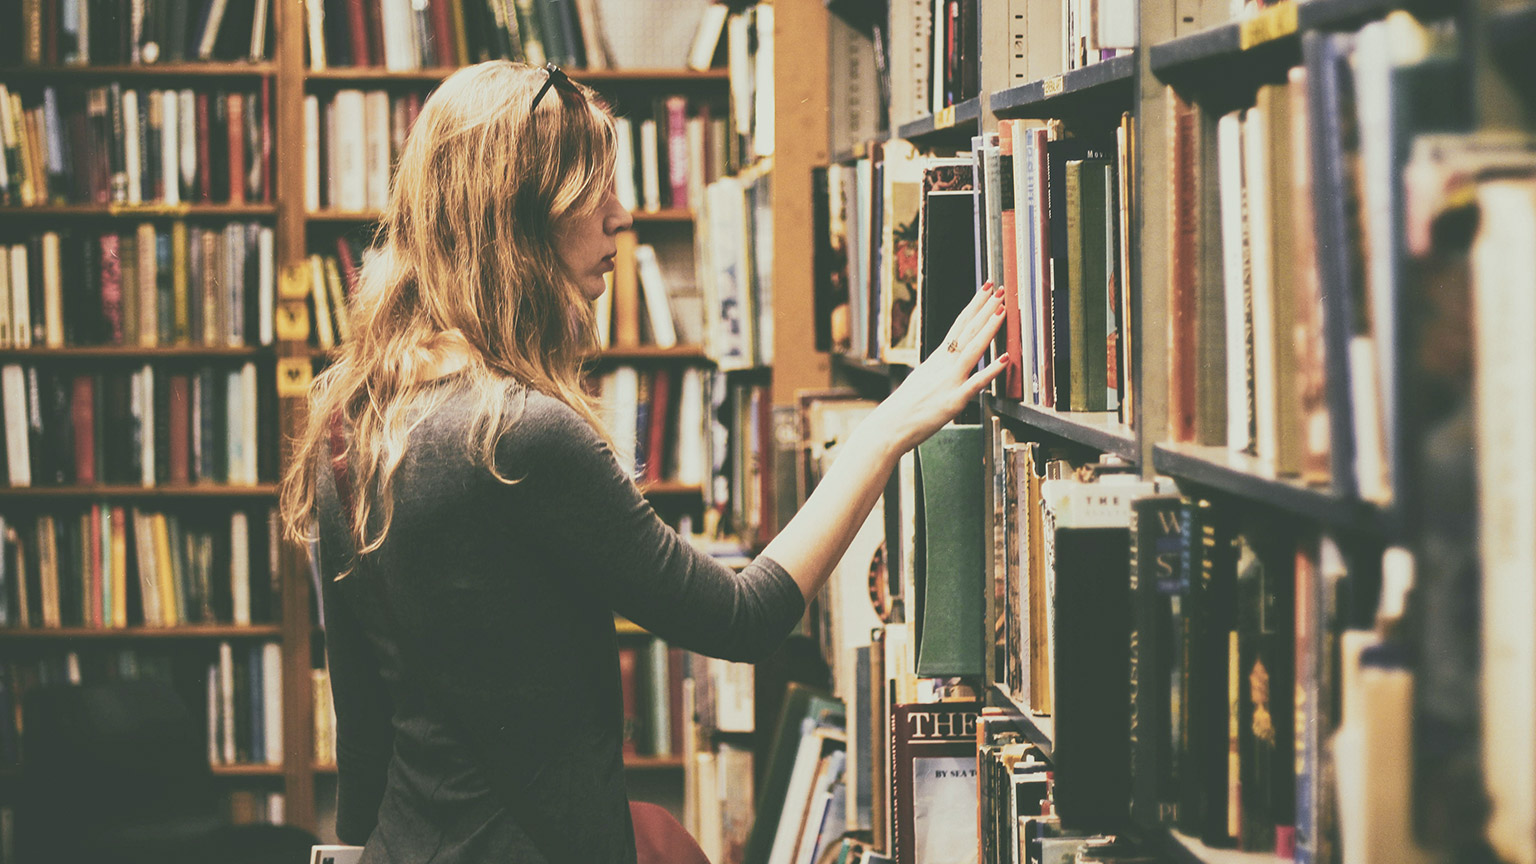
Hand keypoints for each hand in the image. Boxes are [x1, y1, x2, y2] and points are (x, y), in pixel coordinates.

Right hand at [871, 282, 1008, 453]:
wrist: (889, 426)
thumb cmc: (904, 408)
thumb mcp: (922, 380)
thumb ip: (939, 370)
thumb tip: (948, 362)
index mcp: (937, 359)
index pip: (959, 325)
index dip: (974, 306)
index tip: (986, 290)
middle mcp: (944, 365)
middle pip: (967, 331)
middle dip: (985, 309)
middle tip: (1000, 290)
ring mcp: (949, 381)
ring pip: (972, 349)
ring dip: (988, 328)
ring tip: (1003, 310)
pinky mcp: (954, 401)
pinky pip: (976, 383)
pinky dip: (991, 370)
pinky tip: (1005, 359)